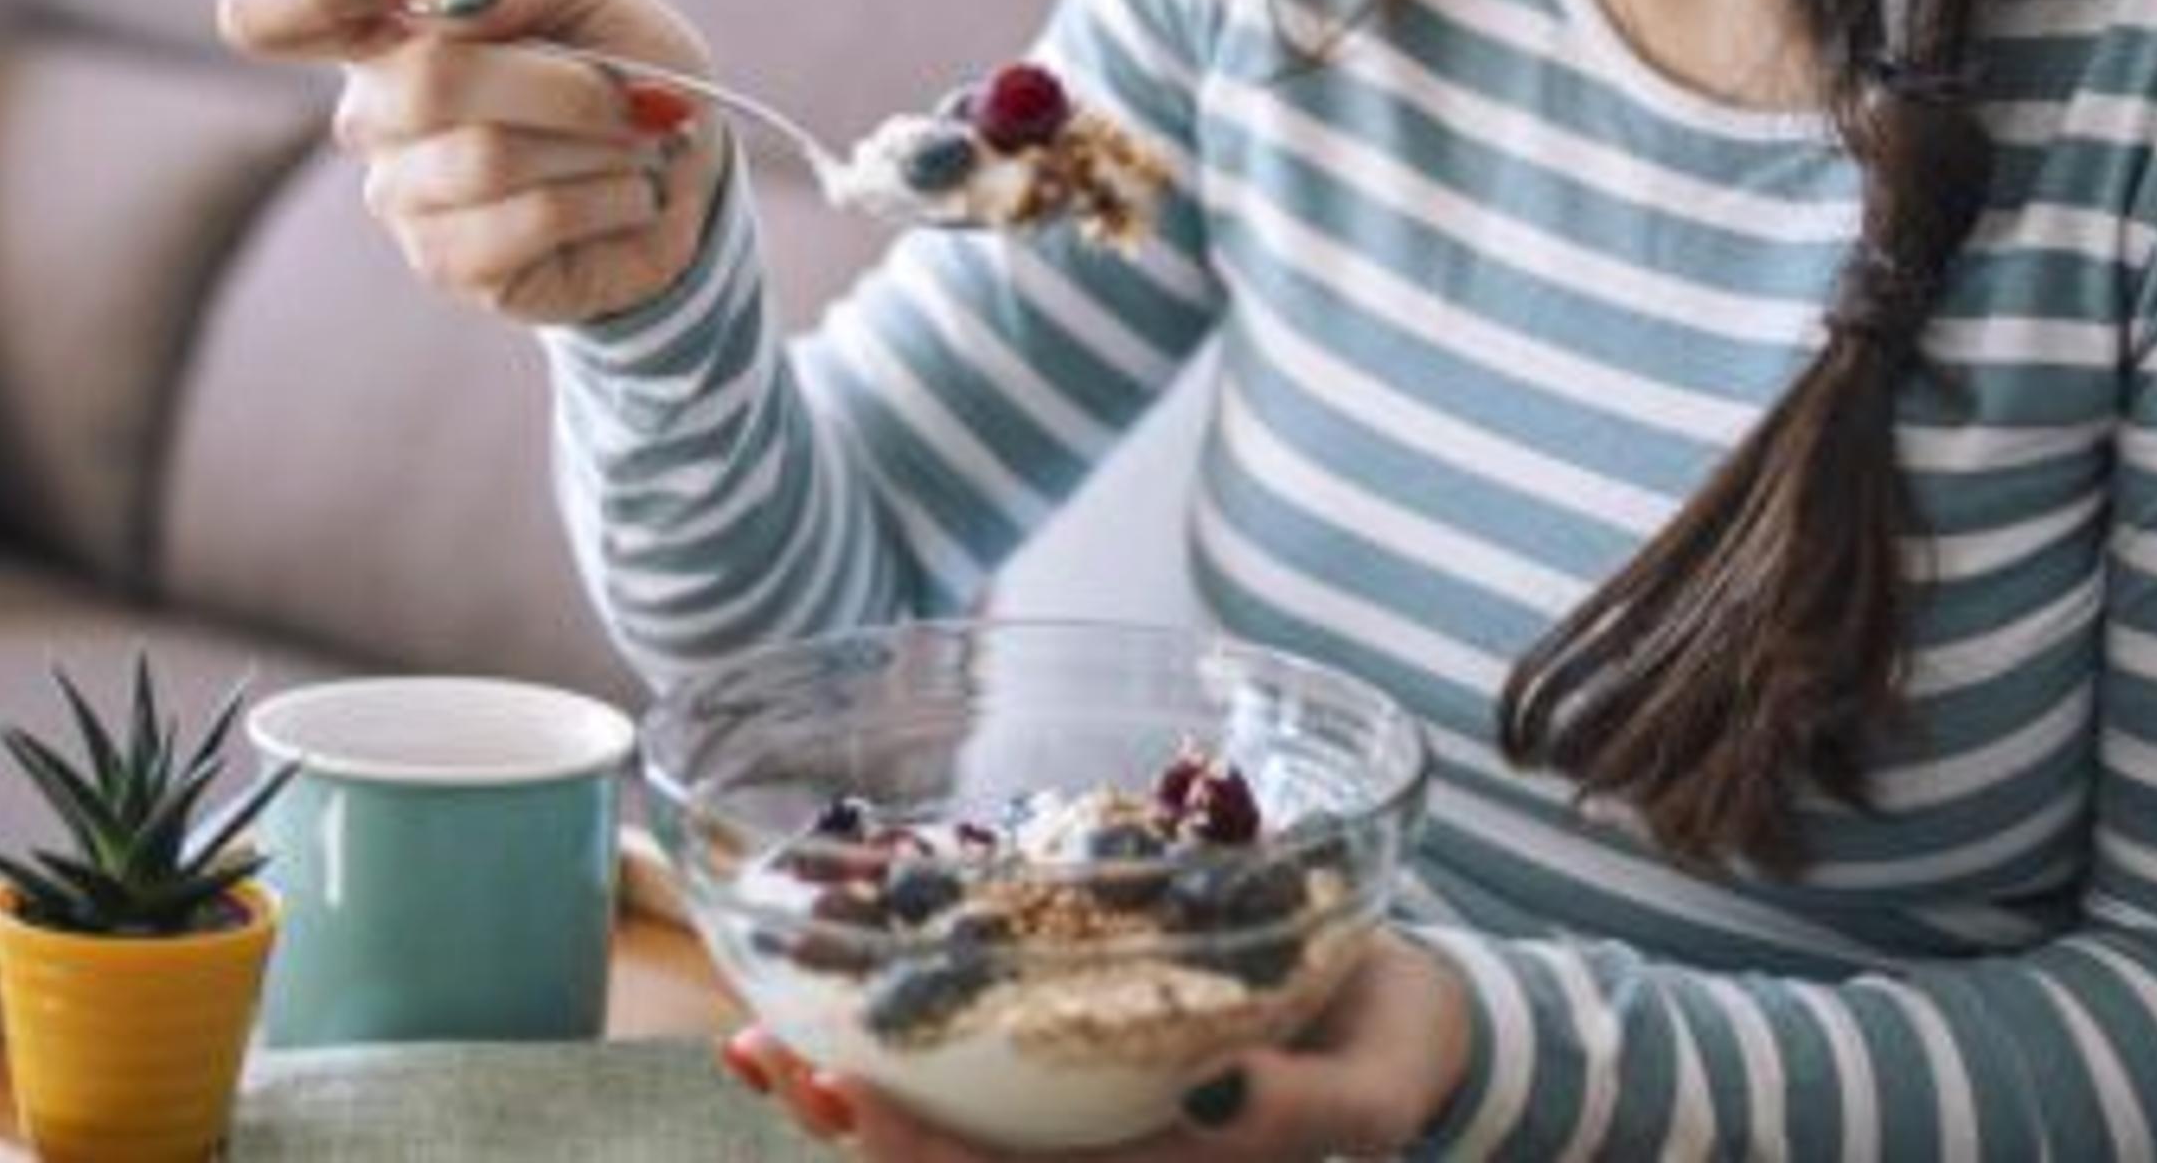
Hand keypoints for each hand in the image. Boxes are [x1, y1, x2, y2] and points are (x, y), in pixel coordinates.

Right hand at [215, 0, 726, 325]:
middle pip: (428, 79)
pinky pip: (529, 219)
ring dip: (598, 144)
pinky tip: (626, 195)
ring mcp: (400, 194)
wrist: (687, 167)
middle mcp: (372, 110)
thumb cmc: (620, 61)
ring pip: (489, 155)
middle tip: (635, 95)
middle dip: (562, 82)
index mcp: (382, 24)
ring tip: (635, 146)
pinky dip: (607, 197)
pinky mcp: (447, 263)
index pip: (270, 6)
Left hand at [716, 933, 1471, 1159]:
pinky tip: (804, 1009)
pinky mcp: (1070, 1051)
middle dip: (848, 1121)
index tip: (852, 1102)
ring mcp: (1077, 1112)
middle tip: (763, 1055)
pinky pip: (962, 1061)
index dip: (928, 1155)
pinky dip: (882, 1040)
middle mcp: (1100, 1154)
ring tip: (749, 1041)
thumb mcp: (1371, 1095)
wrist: (1407, 1016)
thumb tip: (1207, 1104)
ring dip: (839, 1092)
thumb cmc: (1395, 1055)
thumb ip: (1300, 1112)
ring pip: (937, 1122)